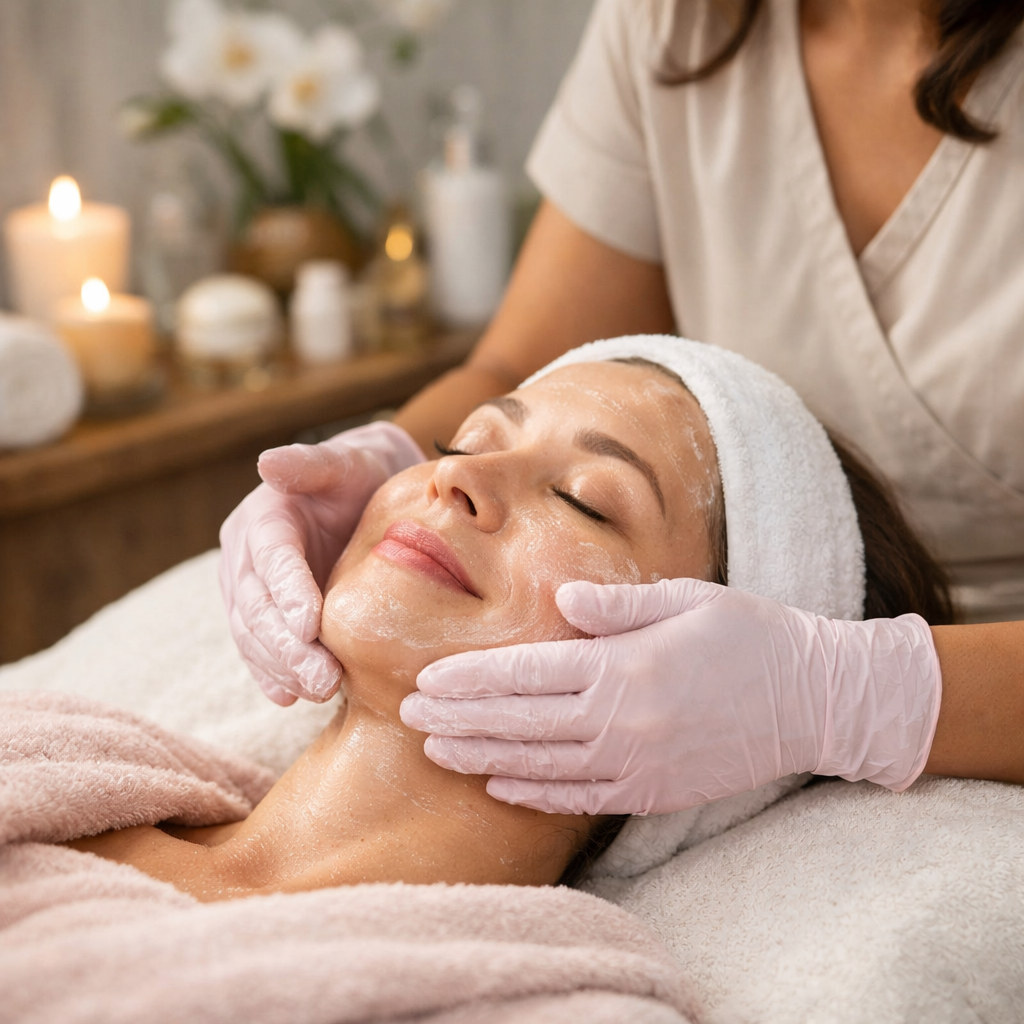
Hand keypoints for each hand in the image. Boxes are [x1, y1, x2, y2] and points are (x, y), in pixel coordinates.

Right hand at [220, 422, 424, 704]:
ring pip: (254, 636)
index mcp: (263, 519)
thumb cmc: (359, 474)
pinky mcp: (268, 618)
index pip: (271, 558)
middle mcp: (247, 558)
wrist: (365, 495)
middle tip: (323, 678)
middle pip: (256, 607)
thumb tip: (267, 462)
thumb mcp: (344, 462)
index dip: (287, 591)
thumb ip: (310, 463)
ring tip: (319, 691)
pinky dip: (273, 675)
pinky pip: (261, 651)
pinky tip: (289, 697)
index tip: (308, 625)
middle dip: (286, 647)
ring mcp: (251, 592)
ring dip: (283, 668)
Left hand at [400, 578, 941, 814]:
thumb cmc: (751, 635)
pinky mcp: (653, 791)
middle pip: (520, 721)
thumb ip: (616, 606)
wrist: (816, 698)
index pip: (526, 674)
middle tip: (409, 714)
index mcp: (624, 666)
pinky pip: (580, 798)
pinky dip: (534, 793)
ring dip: (481, 757)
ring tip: (436, 750)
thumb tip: (559, 603)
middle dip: (459, 718)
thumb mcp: (687, 599)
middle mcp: (622, 720)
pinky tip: (498, 785)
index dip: (471, 678)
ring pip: (539, 764)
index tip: (427, 678)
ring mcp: (636, 762)